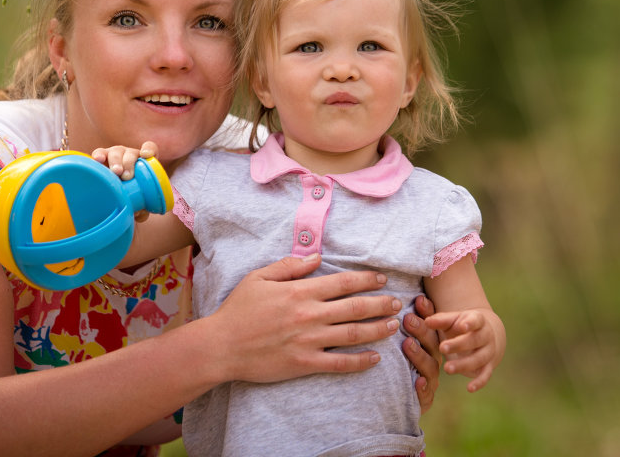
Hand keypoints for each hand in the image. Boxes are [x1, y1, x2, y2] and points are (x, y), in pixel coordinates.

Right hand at [92, 141, 157, 222]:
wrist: (112, 197)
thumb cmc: (130, 198)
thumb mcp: (139, 203)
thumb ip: (142, 209)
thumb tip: (138, 213)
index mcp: (143, 163)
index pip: (149, 148)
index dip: (149, 150)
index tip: (147, 155)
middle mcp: (129, 156)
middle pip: (131, 153)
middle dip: (129, 163)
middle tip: (127, 176)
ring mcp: (114, 156)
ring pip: (116, 152)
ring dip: (116, 161)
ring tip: (116, 172)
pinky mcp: (100, 158)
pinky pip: (99, 154)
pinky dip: (99, 155)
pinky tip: (98, 160)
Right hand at [212, 254, 402, 383]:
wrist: (222, 346)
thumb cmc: (238, 310)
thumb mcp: (259, 277)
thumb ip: (289, 266)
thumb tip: (317, 256)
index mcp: (300, 291)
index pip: (343, 283)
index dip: (366, 280)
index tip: (382, 279)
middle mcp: (309, 314)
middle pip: (355, 308)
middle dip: (380, 304)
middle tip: (397, 303)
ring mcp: (308, 340)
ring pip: (352, 334)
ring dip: (376, 330)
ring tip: (393, 326)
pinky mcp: (304, 363)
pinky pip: (338, 363)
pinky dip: (359, 361)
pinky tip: (374, 359)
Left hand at [402, 294, 440, 412]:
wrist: (401, 398)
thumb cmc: (400, 362)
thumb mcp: (403, 339)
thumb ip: (405, 319)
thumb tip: (403, 294)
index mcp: (429, 343)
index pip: (430, 325)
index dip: (426, 312)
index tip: (418, 299)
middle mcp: (433, 358)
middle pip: (431, 343)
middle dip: (420, 330)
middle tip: (407, 318)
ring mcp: (430, 378)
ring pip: (429, 366)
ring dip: (419, 355)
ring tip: (407, 344)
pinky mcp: (426, 399)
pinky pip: (426, 394)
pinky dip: (422, 388)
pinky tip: (418, 381)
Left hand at [425, 307, 503, 392]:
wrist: (485, 335)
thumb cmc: (462, 325)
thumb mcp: (453, 320)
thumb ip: (440, 320)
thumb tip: (426, 322)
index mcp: (478, 320)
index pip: (476, 320)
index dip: (469, 323)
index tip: (461, 326)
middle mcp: (486, 336)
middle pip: (475, 340)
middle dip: (459, 345)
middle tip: (442, 348)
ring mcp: (488, 352)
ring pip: (479, 359)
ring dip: (464, 364)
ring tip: (447, 368)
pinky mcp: (488, 366)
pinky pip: (485, 375)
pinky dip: (479, 382)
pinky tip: (469, 388)